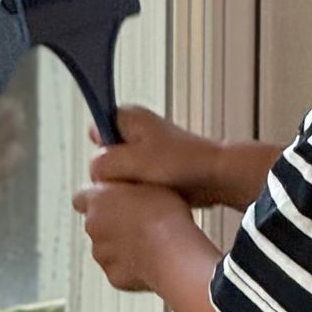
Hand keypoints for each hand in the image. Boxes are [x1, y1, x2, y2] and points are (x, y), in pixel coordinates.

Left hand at [71, 180, 195, 291]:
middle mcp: (93, 227)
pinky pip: (119, 268)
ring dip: (121, 244)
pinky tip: (151, 258)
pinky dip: (131, 265)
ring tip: (149, 241)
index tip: (110, 198)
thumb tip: (129, 185)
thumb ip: (129, 184)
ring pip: (106, 247)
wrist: (172, 252)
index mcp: (98, 199)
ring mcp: (101, 254)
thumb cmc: (164, 214)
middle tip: (139, 219)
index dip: (96, 197)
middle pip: (96, 223)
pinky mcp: (114, 275)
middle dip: (112, 222)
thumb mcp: (150, 182)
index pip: (81, 197)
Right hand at [88, 107, 232, 207]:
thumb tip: (95, 172)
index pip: (95, 132)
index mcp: (127, 116)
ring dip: (129, 185)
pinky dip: (140, 191)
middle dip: (114, 174)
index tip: (112, 168)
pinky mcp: (154, 167)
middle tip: (132, 180)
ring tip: (146, 187)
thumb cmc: (182, 162)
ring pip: (120, 173)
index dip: (100, 154)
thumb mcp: (132, 161)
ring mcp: (144, 149)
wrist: (215, 176)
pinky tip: (151, 195)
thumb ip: (103, 164)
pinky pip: (135, 182)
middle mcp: (135, 129)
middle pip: (105, 157)